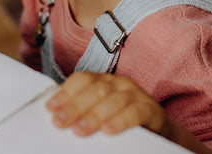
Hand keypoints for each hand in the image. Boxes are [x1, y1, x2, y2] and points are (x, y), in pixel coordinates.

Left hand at [46, 71, 170, 136]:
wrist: (161, 131)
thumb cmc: (122, 121)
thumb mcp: (101, 113)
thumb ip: (83, 111)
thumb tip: (55, 117)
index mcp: (103, 81)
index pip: (82, 79)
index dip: (65, 92)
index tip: (50, 108)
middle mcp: (118, 83)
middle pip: (94, 89)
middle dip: (74, 106)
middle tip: (59, 122)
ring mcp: (135, 94)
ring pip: (112, 100)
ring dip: (94, 115)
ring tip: (79, 130)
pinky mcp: (151, 110)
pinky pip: (136, 112)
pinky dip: (121, 121)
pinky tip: (108, 131)